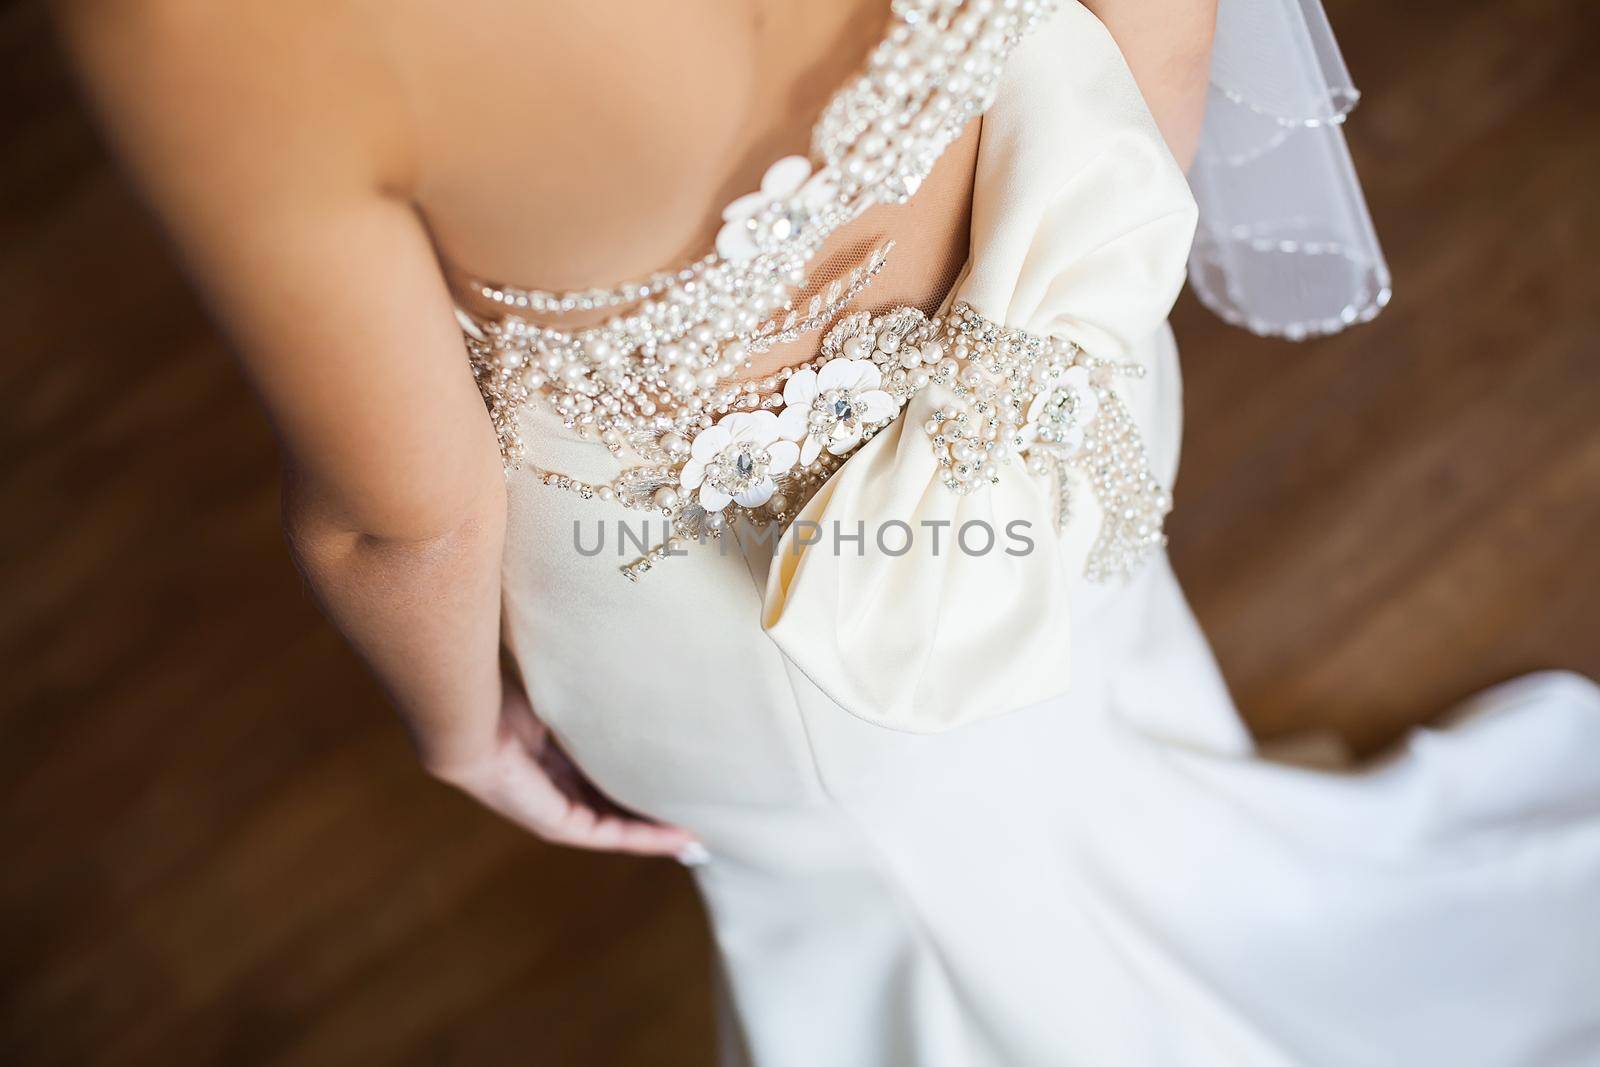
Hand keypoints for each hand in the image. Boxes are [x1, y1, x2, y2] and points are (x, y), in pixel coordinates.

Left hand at [428, 685, 699, 858]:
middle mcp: (549, 787)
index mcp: (544, 754)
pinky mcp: (556, 824)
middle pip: (608, 802)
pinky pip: (609, 835)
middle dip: (649, 809)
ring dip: (654, 830)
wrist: (468, 718)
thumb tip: (618, 657)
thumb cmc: (501, 692)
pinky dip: (645, 837)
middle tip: (694, 810)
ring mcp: (551, 810)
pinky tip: (679, 837)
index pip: (595, 770)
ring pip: (614, 824)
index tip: (668, 772)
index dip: (630, 773)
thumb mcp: (556, 691)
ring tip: (696, 833)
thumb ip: (585, 690)